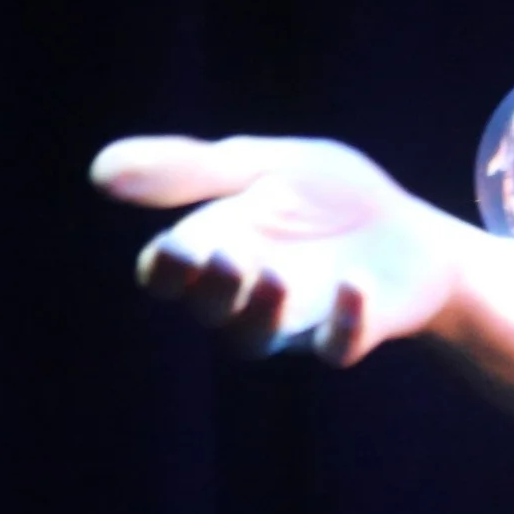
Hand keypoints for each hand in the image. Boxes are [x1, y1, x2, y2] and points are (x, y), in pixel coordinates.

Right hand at [91, 134, 469, 364]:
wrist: (414, 232)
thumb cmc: (329, 201)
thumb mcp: (264, 168)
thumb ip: (192, 169)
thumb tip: (99, 170)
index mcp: (217, 250)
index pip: (166, 275)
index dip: (164, 270)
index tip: (175, 250)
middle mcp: (246, 296)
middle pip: (208, 309)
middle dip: (212, 288)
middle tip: (226, 256)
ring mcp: (299, 320)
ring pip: (257, 340)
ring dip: (261, 311)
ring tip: (273, 276)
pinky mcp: (355, 331)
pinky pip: (339, 346)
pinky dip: (345, 322)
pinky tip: (354, 284)